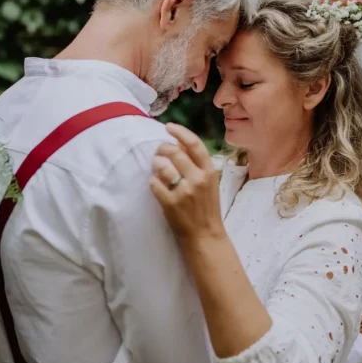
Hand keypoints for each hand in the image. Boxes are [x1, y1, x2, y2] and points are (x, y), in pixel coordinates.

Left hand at [149, 123, 223, 242]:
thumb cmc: (206, 208)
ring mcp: (184, 192)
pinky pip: (154, 183)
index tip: (169, 127)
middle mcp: (198, 179)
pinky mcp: (170, 203)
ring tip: (157, 168)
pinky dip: (153, 182)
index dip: (180, 132)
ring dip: (156, 164)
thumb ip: (197, 164)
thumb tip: (179, 143)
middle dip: (162, 148)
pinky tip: (157, 185)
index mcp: (209, 172)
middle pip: (174, 152)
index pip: (195, 144)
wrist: (205, 235)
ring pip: (162, 166)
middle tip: (159, 151)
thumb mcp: (209, 183)